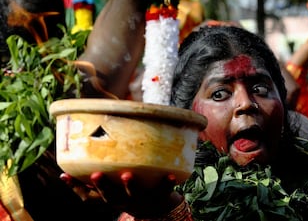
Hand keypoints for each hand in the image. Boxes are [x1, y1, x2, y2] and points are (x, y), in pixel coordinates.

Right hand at [60, 171, 182, 218]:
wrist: (156, 207)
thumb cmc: (126, 193)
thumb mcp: (108, 192)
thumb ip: (88, 184)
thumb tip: (62, 174)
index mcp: (110, 199)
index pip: (90, 197)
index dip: (77, 188)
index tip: (65, 175)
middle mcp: (124, 201)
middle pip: (111, 197)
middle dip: (103, 187)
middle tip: (96, 175)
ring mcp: (142, 200)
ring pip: (134, 195)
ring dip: (130, 186)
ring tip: (126, 175)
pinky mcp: (159, 196)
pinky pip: (163, 190)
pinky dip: (166, 183)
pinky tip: (170, 175)